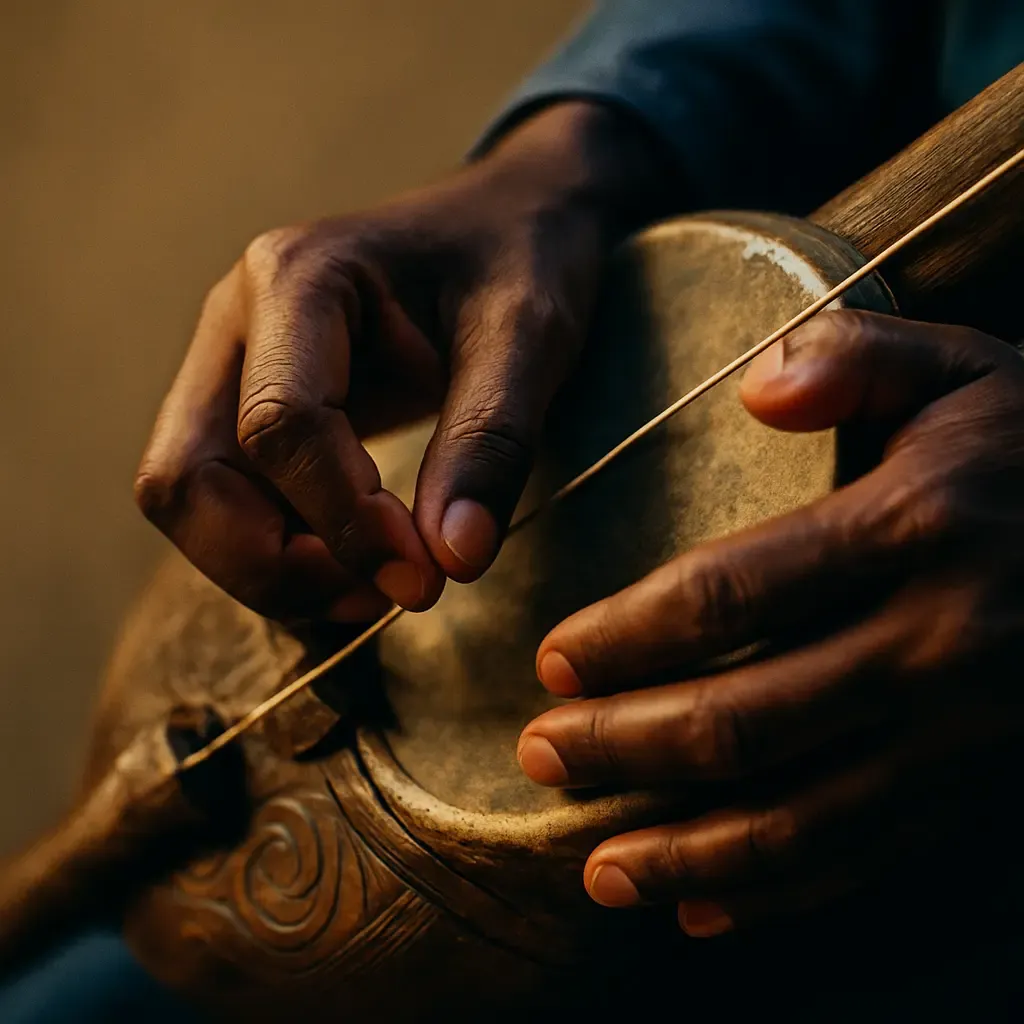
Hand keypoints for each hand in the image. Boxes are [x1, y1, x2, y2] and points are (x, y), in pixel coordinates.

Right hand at [135, 103, 674, 621]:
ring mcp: (233, 368)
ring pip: (190, 503)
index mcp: (298, 278)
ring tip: (381, 588)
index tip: (424, 576)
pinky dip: (280, 558)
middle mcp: (239, 323)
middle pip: (186, 477)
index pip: (279, 425)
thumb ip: (491, 444)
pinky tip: (359, 570)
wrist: (508, 223)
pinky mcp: (249, 409)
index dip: (343, 519)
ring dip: (273, 570)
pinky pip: (227, 506)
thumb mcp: (529, 337)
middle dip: (275, 563)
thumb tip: (451, 562)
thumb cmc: (521, 260)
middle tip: (387, 594)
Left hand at [517, 310, 1023, 936]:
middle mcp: (937, 646)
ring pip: (798, 820)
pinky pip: (870, 861)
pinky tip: (700, 908)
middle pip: (742, 721)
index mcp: (912, 529)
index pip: (727, 596)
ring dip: (684, 852)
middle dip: (625, 747)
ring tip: (597, 867)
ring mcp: (967, 738)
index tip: (553, 659)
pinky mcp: (987, 793)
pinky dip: (777, 894)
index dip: (624, 637)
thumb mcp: (970, 371)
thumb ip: (859, 357)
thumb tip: (755, 387)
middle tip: (543, 754)